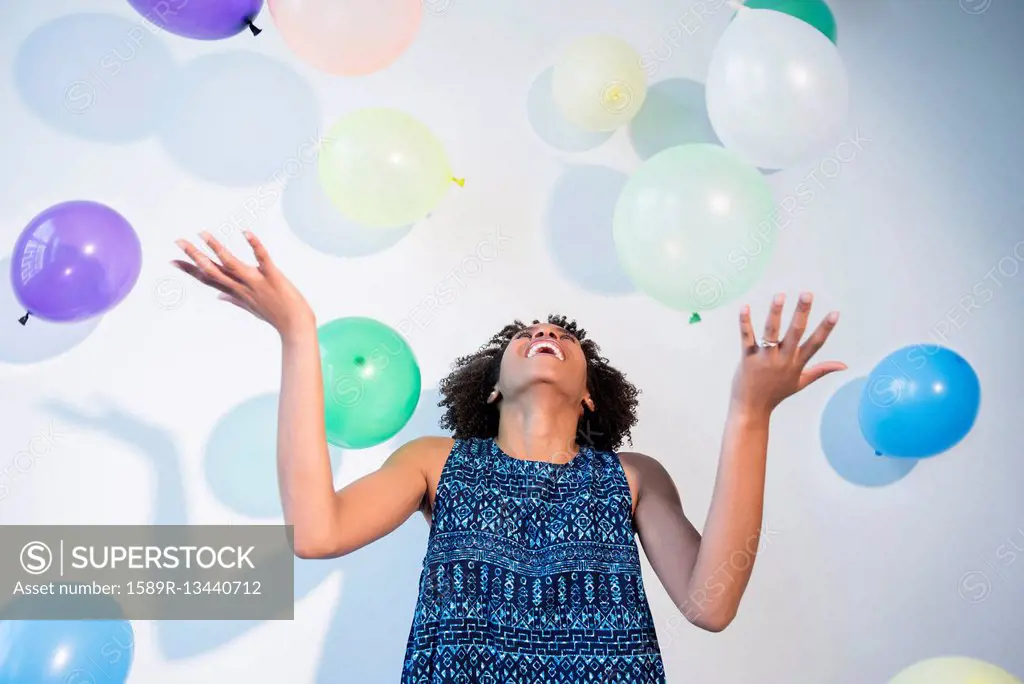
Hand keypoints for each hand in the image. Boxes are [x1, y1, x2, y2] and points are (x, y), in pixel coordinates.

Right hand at [172, 231, 314, 338]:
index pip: (208, 279)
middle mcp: (242, 287)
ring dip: (216, 248)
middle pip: (213, 270)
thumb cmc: (275, 315)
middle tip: (178, 241)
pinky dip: (255, 245)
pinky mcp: (273, 277)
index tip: (172, 261)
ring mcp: (256, 282)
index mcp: (236, 292)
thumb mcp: (251, 307)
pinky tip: (245, 232)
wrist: (295, 326)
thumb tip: (219, 296)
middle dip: (194, 256)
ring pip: (231, 264)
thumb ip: (234, 299)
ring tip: (203, 233)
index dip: (190, 270)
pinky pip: (262, 259)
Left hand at [730, 292, 845, 417]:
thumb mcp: (801, 382)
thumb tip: (844, 365)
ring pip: (771, 332)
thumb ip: (821, 370)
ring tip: (780, 295)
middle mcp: (782, 359)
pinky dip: (745, 322)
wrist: (751, 409)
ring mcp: (764, 358)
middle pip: (795, 333)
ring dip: (775, 313)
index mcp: (796, 363)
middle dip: (802, 313)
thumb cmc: (776, 394)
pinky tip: (745, 306)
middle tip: (807, 294)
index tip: (835, 313)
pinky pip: (747, 337)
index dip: (826, 328)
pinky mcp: (747, 358)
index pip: (815, 344)